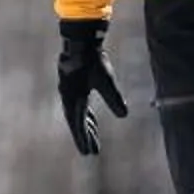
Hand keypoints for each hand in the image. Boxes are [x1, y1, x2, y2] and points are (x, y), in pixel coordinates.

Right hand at [58, 18, 128, 157]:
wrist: (81, 40)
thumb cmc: (94, 60)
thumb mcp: (107, 81)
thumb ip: (114, 99)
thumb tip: (124, 115)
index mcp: (75, 99)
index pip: (80, 125)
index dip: (84, 139)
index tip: (88, 153)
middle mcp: (69, 98)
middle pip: (77, 123)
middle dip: (85, 136)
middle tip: (91, 152)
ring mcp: (70, 92)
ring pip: (78, 114)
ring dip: (85, 126)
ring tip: (93, 137)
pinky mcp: (74, 85)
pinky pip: (79, 105)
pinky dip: (85, 114)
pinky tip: (90, 118)